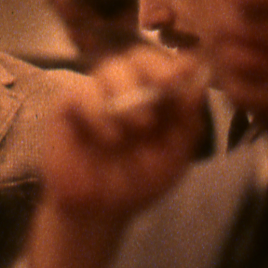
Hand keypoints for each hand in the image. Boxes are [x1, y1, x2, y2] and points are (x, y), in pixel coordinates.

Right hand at [30, 47, 205, 267]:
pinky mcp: (68, 106)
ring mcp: (96, 94)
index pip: (168, 65)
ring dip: (129, 93)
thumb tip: (198, 86)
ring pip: (110, 68)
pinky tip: (111, 138)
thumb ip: (187, 123)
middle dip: (156, 66)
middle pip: (139, 55)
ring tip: (140, 126)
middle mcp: (127, 89)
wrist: (100, 211)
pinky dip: (100, 113)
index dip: (179, 64)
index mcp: (157, 97)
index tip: (188, 72)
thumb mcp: (173, 157)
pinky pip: (83, 93)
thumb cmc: (138, 182)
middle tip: (167, 83)